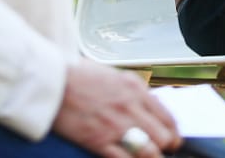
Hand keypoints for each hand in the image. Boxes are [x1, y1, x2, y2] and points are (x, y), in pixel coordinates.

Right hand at [52, 62, 181, 156]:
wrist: (51, 82)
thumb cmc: (78, 76)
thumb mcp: (113, 75)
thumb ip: (132, 91)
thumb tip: (146, 106)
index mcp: (135, 89)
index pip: (167, 116)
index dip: (173, 132)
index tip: (173, 140)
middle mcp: (130, 107)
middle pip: (163, 137)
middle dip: (165, 147)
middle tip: (161, 152)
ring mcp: (115, 126)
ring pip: (148, 151)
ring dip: (151, 157)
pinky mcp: (98, 141)